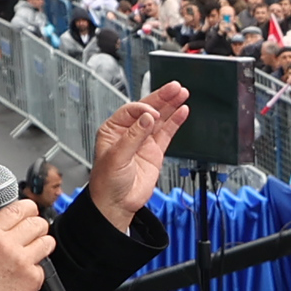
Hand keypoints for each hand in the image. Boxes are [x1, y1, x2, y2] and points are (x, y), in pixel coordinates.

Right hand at [0, 200, 55, 290]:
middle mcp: (6, 244)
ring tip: (30, 253)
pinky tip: (22, 276)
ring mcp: (22, 260)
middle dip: (37, 227)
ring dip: (42, 245)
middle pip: (37, 222)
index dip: (28, 208)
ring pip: (47, 241)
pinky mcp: (33, 277)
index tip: (30, 211)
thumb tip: (9, 223)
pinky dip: (36, 269)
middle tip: (32, 234)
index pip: (17, 209)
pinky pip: (43, 265)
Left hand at [87, 82, 190, 229]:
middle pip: (148, 109)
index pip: (132, 111)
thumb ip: (133, 136)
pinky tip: (183, 111)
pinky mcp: (156, 151)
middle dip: (162, 97)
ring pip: (160, 118)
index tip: (153, 113)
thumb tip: (147, 118)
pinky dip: (176, 121)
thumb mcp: (116, 157)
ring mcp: (144, 141)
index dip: (144, 109)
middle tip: (175, 87)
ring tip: (182, 93)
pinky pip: (168, 132)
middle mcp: (129, 132)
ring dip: (171, 105)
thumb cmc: (107, 182)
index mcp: (113, 130)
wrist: (117, 204)